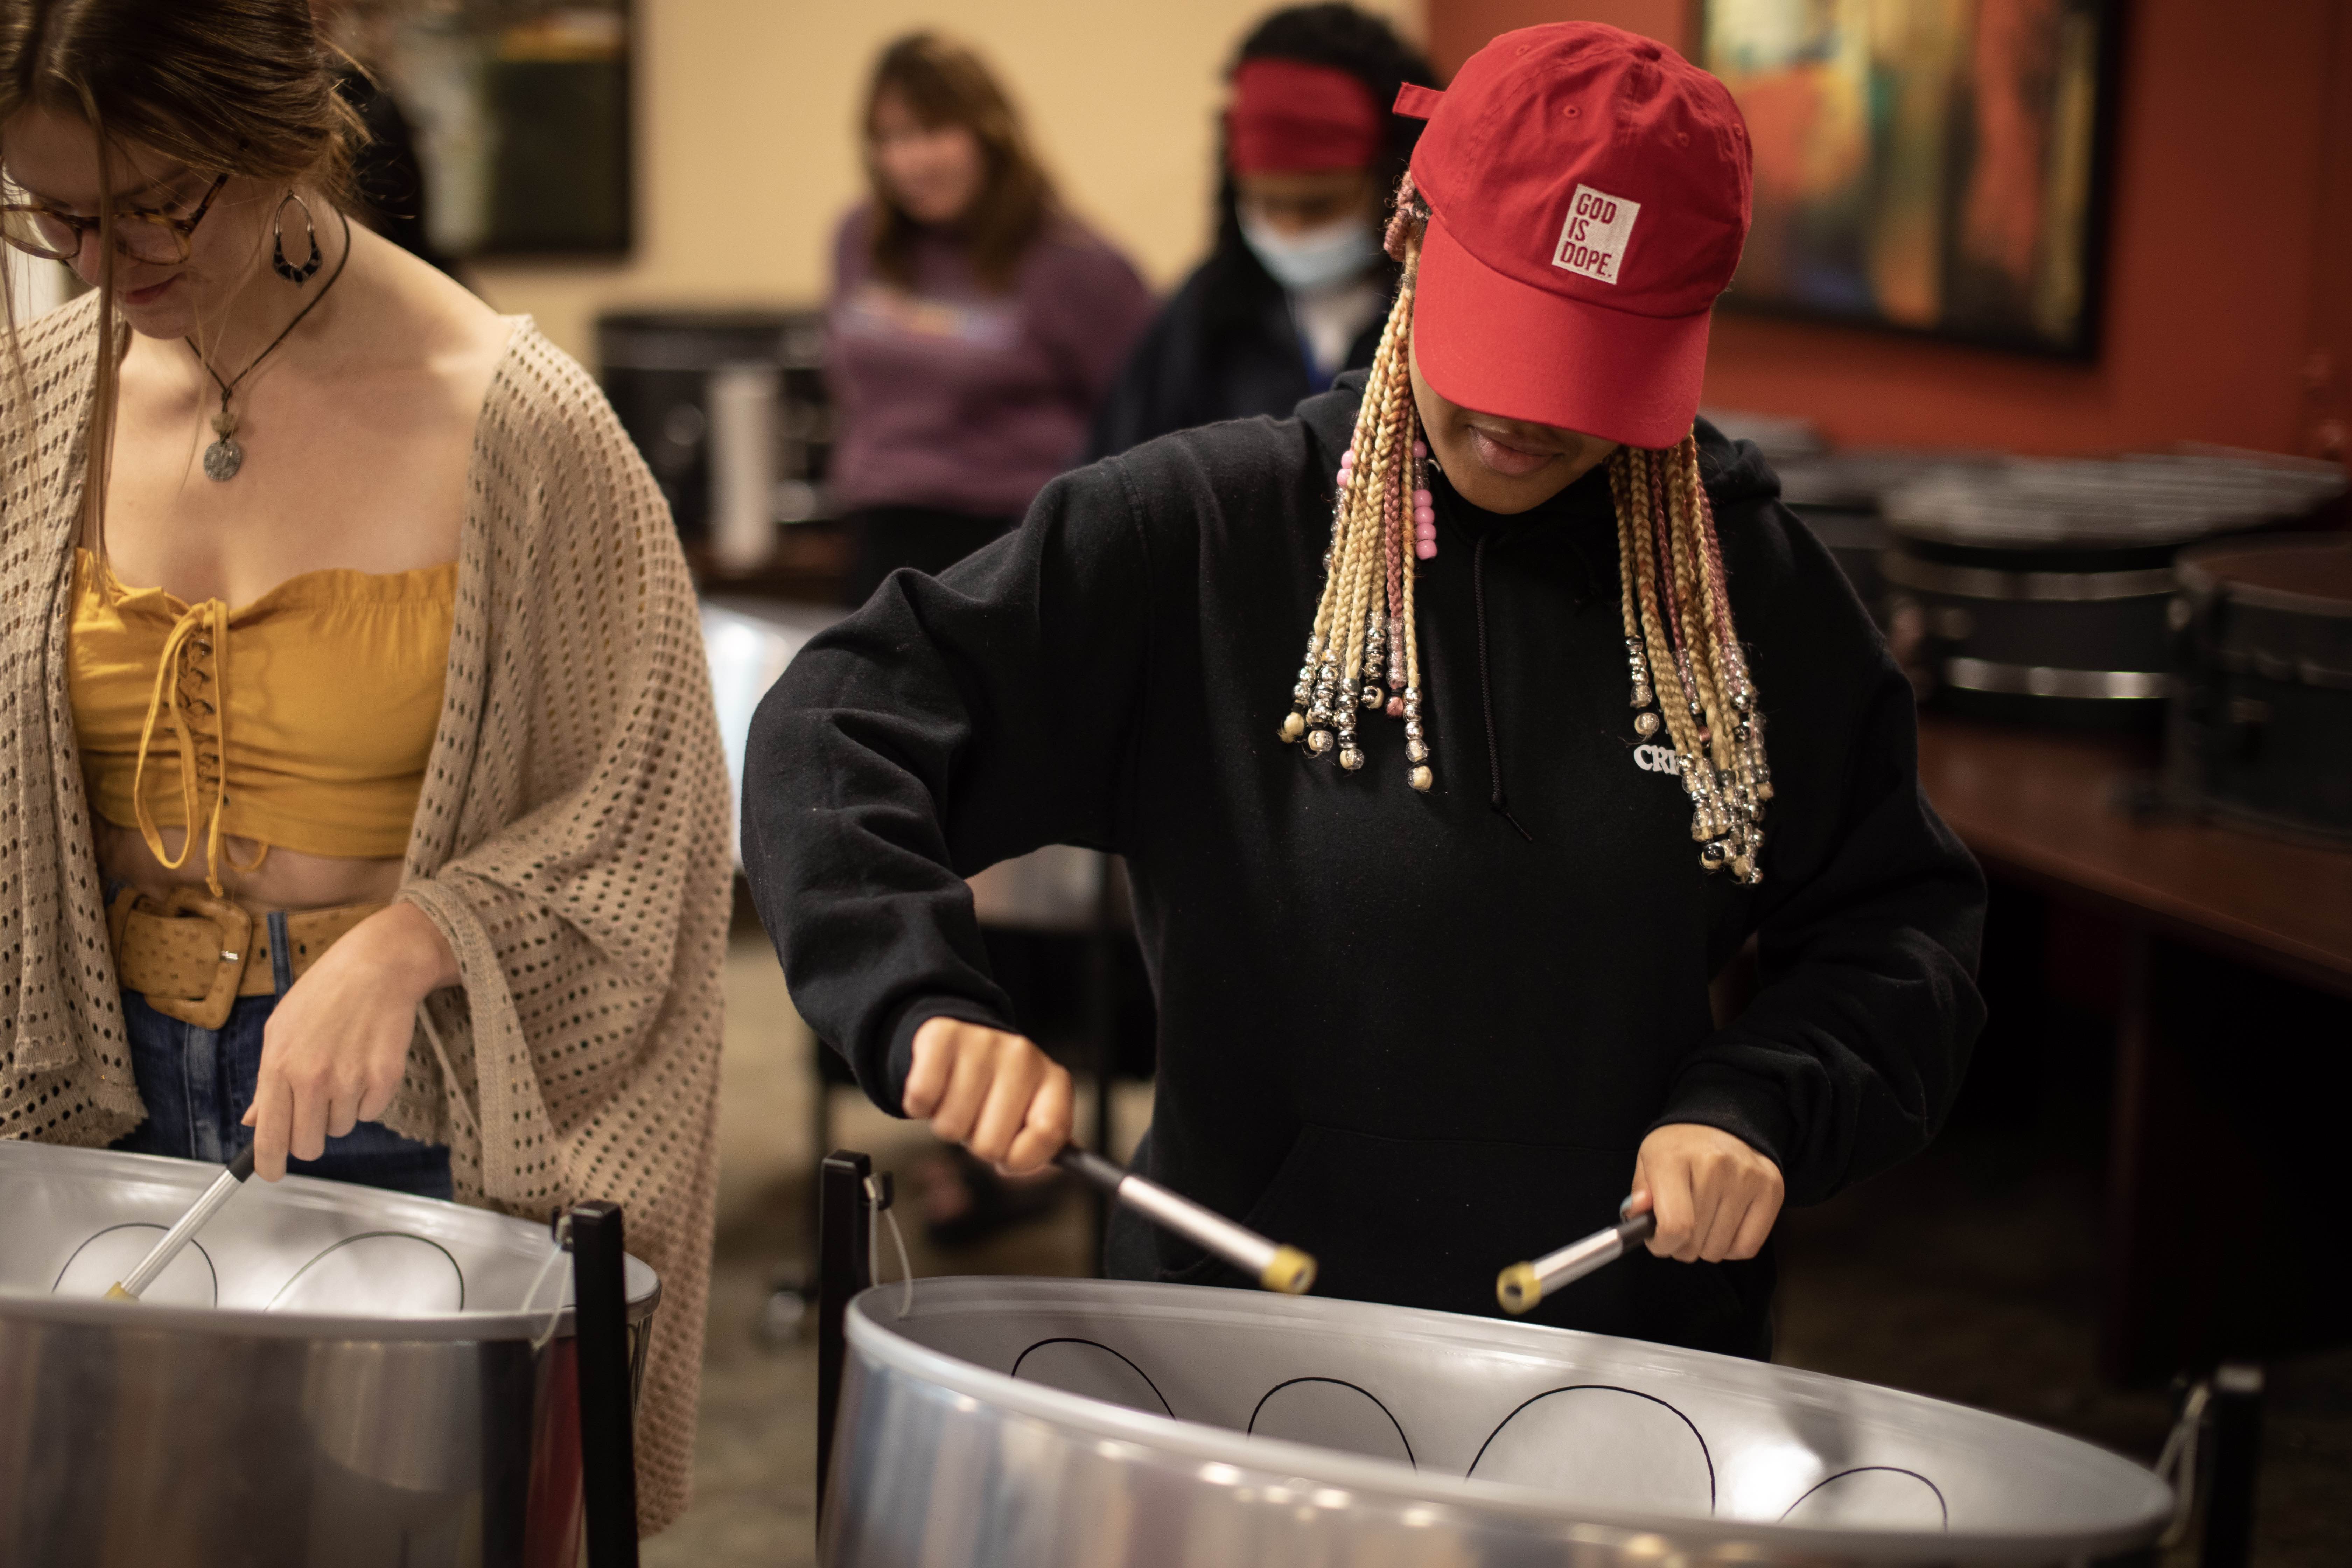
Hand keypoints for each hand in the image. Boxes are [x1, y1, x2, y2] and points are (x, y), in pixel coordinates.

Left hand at [241, 902, 457, 1179]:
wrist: (378, 966)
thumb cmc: (325, 994)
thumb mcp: (281, 1029)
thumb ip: (267, 1081)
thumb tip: (254, 1122)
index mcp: (280, 1066)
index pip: (270, 1136)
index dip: (269, 1164)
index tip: (271, 1172)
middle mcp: (313, 1078)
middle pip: (308, 1145)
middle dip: (309, 1137)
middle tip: (315, 1112)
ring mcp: (351, 1080)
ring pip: (341, 1128)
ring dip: (340, 1109)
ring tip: (344, 1069)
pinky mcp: (384, 1078)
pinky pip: (371, 1113)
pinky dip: (368, 1098)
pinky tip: (365, 1064)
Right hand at [902, 1017, 1071, 1175]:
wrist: (963, 1038)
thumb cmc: (997, 1087)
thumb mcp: (1031, 1112)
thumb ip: (1046, 1142)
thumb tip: (1069, 1161)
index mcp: (1053, 1079)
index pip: (1049, 1134)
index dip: (1022, 1158)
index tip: (1008, 1156)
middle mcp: (1023, 1056)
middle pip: (991, 1144)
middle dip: (977, 1142)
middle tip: (977, 1118)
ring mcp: (983, 1043)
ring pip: (951, 1127)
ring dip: (947, 1124)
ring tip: (956, 1100)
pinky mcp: (942, 1037)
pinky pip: (921, 1098)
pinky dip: (919, 1106)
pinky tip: (934, 1091)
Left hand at [1627, 1123, 1783, 1262]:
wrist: (1722, 1121)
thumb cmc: (1680, 1147)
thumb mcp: (1648, 1160)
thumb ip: (1640, 1192)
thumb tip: (1637, 1214)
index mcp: (1674, 1157)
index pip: (1675, 1225)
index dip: (1662, 1245)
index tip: (1658, 1241)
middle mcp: (1715, 1165)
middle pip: (1695, 1242)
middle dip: (1680, 1246)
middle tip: (1679, 1229)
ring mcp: (1748, 1177)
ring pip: (1720, 1250)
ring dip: (1705, 1248)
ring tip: (1701, 1224)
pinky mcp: (1772, 1189)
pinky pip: (1747, 1247)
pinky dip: (1731, 1248)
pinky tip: (1722, 1227)